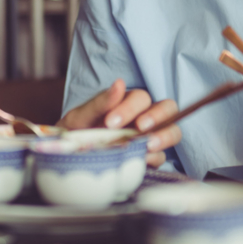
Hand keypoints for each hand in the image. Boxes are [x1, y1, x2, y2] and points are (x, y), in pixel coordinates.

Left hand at [57, 79, 181, 167]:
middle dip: (157, 116)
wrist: (70, 157)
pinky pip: (161, 156)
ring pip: (172, 131)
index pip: (141, 98)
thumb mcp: (82, 117)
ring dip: (164, 136)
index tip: (110, 122)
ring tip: (147, 145)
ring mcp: (149, 138)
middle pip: (168, 109)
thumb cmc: (77, 132)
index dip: (130, 108)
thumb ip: (101, 102)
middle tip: (140, 128)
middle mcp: (143, 117)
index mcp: (128, 103)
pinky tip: (141, 160)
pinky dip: (154, 157)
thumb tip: (119, 83)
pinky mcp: (149, 158)